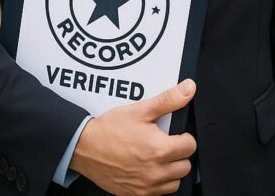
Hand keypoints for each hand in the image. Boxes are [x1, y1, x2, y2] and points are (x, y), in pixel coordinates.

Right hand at [70, 79, 197, 195]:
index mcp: (159, 150)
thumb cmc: (109, 130)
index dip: (184, 137)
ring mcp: (144, 187)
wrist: (83, 147)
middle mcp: (154, 172)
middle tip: (166, 145)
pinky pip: (158, 194)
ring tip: (159, 158)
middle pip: (185, 166)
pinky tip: (149, 171)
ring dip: (171, 171)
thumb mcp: (141, 110)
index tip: (176, 135)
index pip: (190, 146)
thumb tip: (189, 89)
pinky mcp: (134, 195)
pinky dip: (158, 184)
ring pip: (174, 183)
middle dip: (179, 154)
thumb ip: (168, 100)